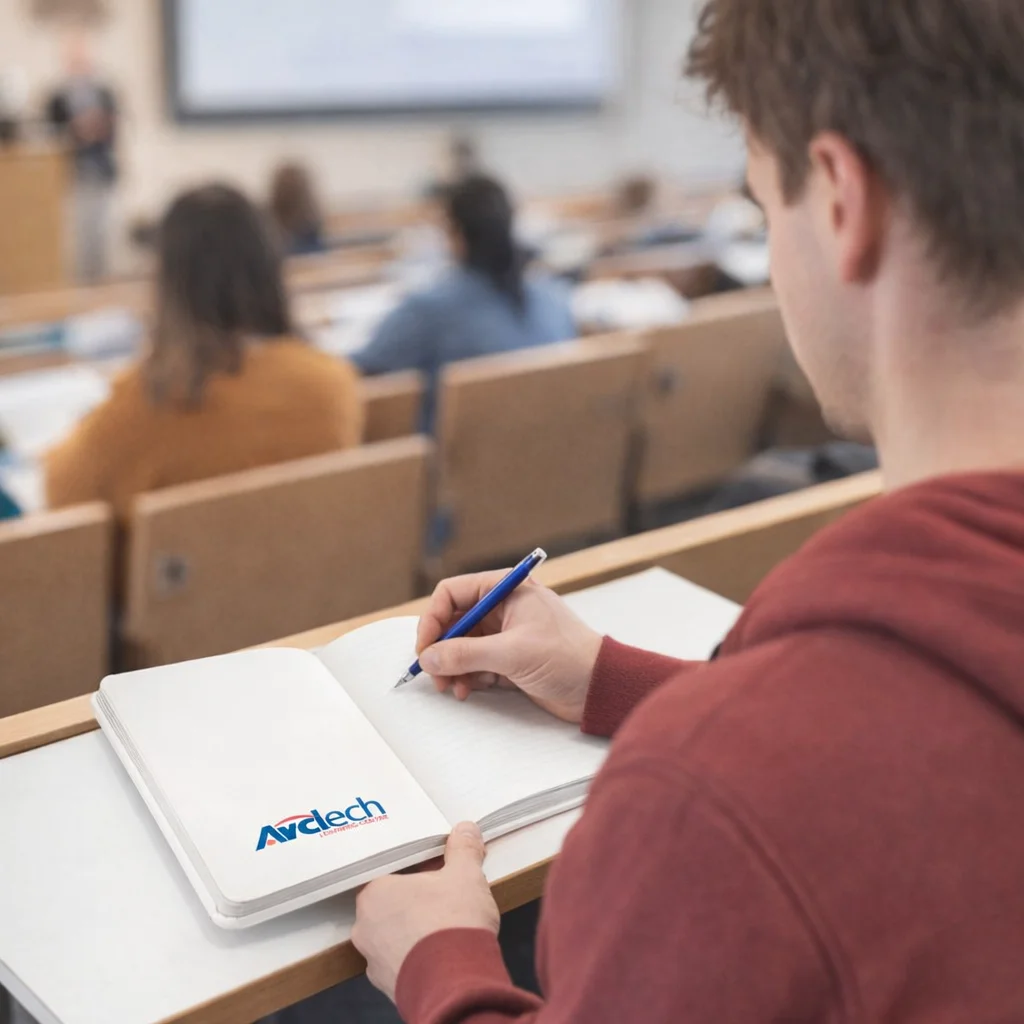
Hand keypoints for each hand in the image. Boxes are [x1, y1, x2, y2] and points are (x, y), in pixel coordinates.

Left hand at [352, 822, 498, 1001]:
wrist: (456, 985)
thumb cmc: (452, 922)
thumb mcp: (465, 875)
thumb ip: (463, 849)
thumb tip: (465, 830)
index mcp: (375, 892)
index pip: (388, 873)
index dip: (413, 872)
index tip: (433, 873)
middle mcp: (365, 926)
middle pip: (389, 905)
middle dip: (414, 902)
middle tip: (442, 898)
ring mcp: (374, 960)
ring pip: (393, 936)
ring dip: (414, 931)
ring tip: (444, 929)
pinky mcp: (387, 986)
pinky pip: (400, 963)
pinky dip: (417, 958)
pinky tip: (439, 955)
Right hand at [416, 573, 602, 722]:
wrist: (599, 687)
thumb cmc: (566, 657)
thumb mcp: (511, 653)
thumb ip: (465, 654)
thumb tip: (428, 657)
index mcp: (506, 589)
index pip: (453, 593)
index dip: (433, 619)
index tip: (425, 647)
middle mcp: (503, 607)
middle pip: (454, 621)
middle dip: (441, 649)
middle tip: (435, 675)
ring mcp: (506, 633)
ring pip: (462, 645)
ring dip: (452, 667)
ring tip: (453, 688)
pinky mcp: (510, 658)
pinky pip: (475, 663)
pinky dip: (468, 677)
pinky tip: (470, 690)